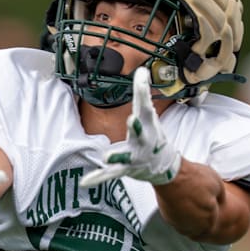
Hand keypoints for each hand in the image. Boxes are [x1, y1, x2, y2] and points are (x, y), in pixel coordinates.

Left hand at [80, 67, 180, 186]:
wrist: (163, 165)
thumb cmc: (153, 134)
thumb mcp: (150, 114)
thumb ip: (143, 93)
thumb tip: (142, 69)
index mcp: (149, 124)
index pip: (146, 103)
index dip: (143, 90)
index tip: (142, 74)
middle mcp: (143, 139)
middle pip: (140, 132)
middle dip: (137, 127)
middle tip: (132, 119)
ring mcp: (134, 156)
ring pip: (124, 156)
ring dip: (117, 156)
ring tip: (107, 157)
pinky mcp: (125, 169)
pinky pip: (110, 174)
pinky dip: (99, 177)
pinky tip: (85, 181)